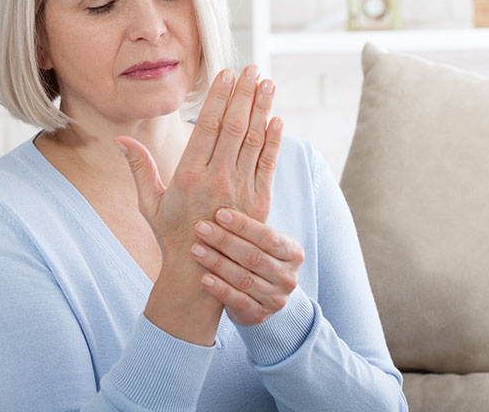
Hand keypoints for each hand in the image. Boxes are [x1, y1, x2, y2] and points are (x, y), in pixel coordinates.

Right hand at [115, 65, 281, 259]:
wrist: (198, 274)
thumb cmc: (170, 235)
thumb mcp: (148, 202)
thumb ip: (138, 167)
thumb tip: (119, 139)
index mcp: (188, 175)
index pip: (207, 125)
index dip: (219, 97)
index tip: (227, 73)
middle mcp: (216, 179)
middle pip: (234, 126)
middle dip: (244, 94)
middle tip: (252, 69)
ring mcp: (240, 190)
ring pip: (253, 140)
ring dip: (262, 109)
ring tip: (267, 83)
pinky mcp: (259, 202)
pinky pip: (268, 164)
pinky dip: (273, 140)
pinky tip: (276, 119)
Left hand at [190, 207, 303, 325]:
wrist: (260, 296)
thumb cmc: (254, 256)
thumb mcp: (260, 239)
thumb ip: (252, 216)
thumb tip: (239, 173)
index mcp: (292, 252)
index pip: (268, 236)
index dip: (243, 225)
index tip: (219, 213)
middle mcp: (288, 276)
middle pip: (254, 257)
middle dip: (225, 241)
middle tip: (200, 227)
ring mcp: (275, 298)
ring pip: (244, 279)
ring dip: (217, 263)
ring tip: (195, 249)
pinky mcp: (259, 315)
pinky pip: (238, 301)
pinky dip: (220, 289)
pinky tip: (203, 278)